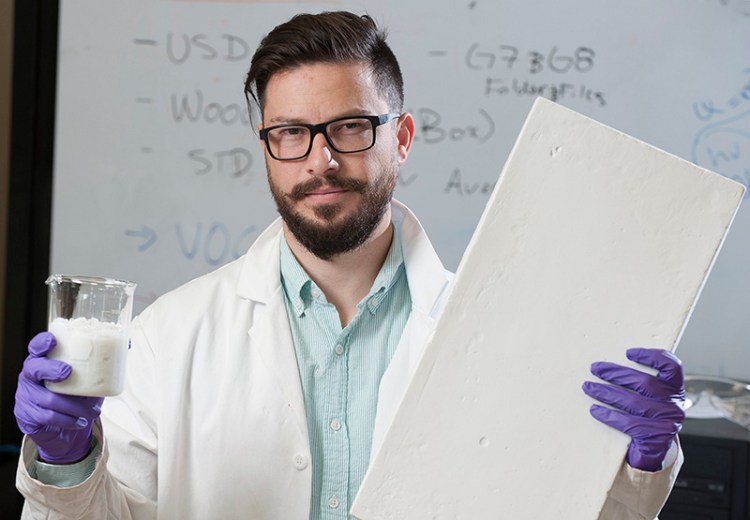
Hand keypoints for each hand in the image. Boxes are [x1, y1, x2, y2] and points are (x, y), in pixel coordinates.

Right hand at [14, 332, 102, 463]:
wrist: (65, 429)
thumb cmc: (76, 396)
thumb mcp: (90, 378)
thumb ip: (103, 362)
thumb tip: (126, 342)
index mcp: (44, 361)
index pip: (36, 347)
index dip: (41, 342)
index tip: (52, 340)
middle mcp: (30, 376)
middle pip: (33, 368)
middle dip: (50, 369)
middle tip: (67, 372)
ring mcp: (26, 396)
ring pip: (46, 398)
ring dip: (72, 405)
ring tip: (92, 411)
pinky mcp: (27, 416)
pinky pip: (47, 417)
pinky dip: (67, 420)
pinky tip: (80, 422)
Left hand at [582, 348, 684, 471]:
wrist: (654, 449)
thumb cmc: (647, 416)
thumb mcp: (651, 397)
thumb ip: (640, 382)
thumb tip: (610, 365)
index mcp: (674, 389)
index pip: (672, 367)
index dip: (651, 356)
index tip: (628, 352)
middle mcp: (675, 404)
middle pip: (644, 382)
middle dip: (615, 373)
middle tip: (595, 369)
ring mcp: (667, 422)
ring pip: (632, 402)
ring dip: (606, 392)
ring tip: (588, 387)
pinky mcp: (656, 437)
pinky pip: (628, 423)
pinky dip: (608, 415)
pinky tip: (595, 409)